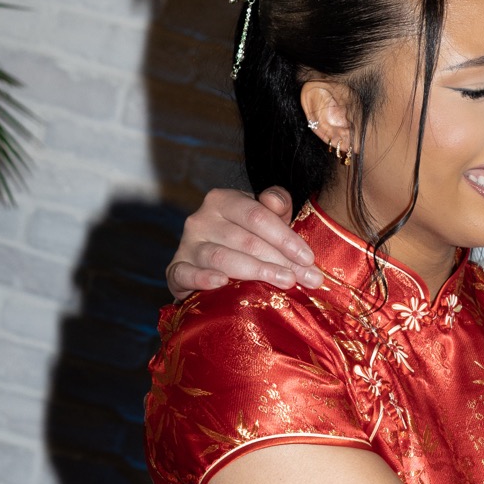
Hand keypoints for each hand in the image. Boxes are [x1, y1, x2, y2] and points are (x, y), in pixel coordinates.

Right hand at [166, 185, 323, 296]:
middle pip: (245, 240)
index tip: (309, 259)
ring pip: (222, 257)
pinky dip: (202, 278)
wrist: (211, 268)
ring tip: (284, 282)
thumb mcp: (265, 219)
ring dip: (256, 271)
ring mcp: (187, 245)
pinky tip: (221, 283)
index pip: (257, 216)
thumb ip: (276, 206)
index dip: (286, 238)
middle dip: (281, 260)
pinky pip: (185, 273)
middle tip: (307, 279)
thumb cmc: (248, 240)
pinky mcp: (175, 270)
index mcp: (223, 200)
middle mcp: (201, 219)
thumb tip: (274, 201)